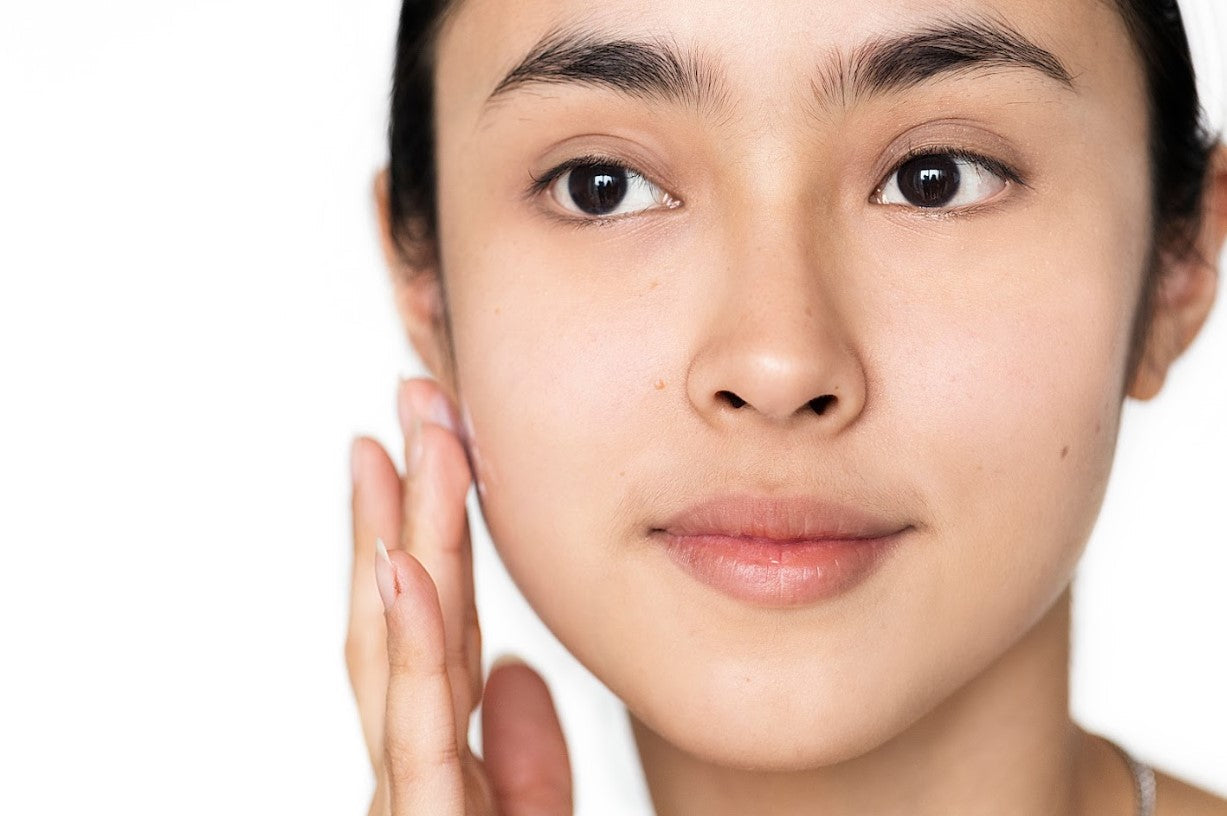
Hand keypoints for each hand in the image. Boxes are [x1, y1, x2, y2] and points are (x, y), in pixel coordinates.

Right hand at [347, 378, 573, 814]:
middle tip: (410, 400)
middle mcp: (412, 763)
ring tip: (402, 444)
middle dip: (402, 504)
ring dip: (399, 537)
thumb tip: (516, 673)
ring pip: (396, 650)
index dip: (429, 534)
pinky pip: (417, 730)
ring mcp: (407, 796)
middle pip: (402, 614)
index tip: (429, 446)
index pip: (435, 626)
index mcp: (441, 756)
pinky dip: (407, 642)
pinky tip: (400, 562)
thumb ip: (525, 761)